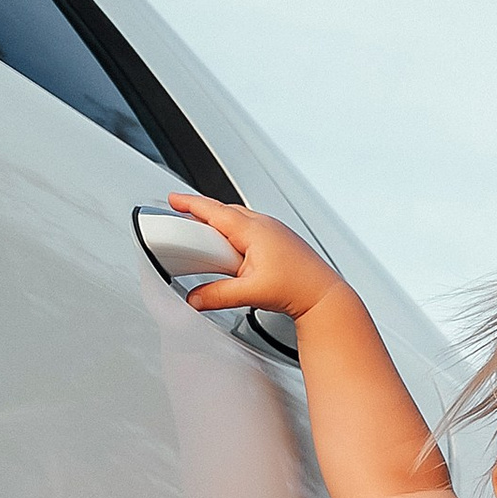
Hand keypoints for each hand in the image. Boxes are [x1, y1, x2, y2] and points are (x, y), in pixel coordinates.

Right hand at [163, 190, 345, 325]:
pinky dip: (232, 231)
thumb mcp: (250, 293)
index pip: (214, 211)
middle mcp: (263, 224)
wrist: (323, 295)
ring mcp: (272, 230)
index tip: (173, 199)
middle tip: (180, 219)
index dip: (190, 204)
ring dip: (217, 222)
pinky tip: (230, 248)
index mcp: (253, 230)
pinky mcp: (277, 239)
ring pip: (237, 218)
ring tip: (203, 239)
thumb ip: (217, 295)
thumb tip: (195, 298)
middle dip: (200, 212)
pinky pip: (248, 227)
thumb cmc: (298, 288)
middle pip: (223, 211)